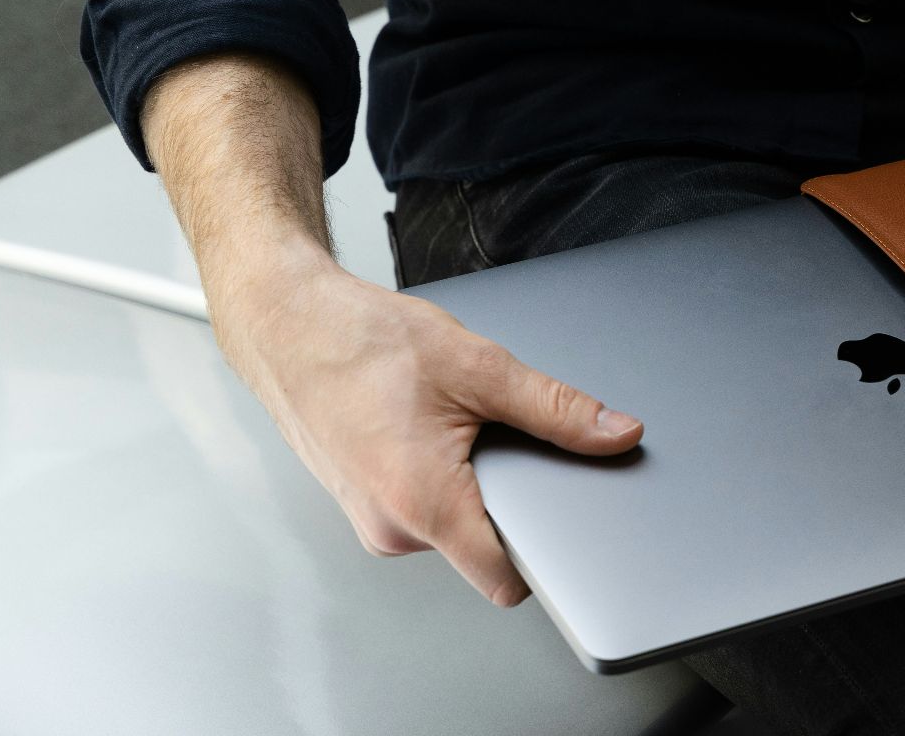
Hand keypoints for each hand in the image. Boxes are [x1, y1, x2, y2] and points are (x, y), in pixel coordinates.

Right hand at [218, 249, 644, 605]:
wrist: (288, 324)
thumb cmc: (359, 342)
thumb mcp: (479, 367)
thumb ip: (556, 410)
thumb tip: (616, 434)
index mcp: (424, 505)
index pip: (508, 579)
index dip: (552, 554)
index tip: (574, 524)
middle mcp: (392, 528)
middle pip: (487, 548)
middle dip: (513, 500)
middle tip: (504, 437)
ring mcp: (373, 521)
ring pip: (456, 525)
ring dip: (475, 483)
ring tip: (456, 422)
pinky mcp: (366, 505)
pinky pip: (426, 507)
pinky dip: (445, 475)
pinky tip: (432, 427)